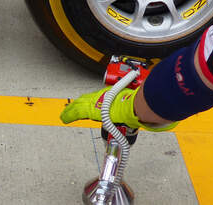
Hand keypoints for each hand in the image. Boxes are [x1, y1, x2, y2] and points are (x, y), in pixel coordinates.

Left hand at [60, 87, 176, 131]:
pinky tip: (64, 118)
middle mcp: (101, 96)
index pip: (96, 98)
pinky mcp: (90, 110)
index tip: (84, 103)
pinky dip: (70, 115)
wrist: (135, 107)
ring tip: (64, 114)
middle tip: (69, 109)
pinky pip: (76, 112)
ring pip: (79, 105)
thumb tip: (148, 116)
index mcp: (110, 95)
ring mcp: (95, 102)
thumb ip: (138, 109)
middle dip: (77, 105)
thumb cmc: (138, 105)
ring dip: (71, 110)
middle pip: (85, 100)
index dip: (89, 101)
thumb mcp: (137, 104)